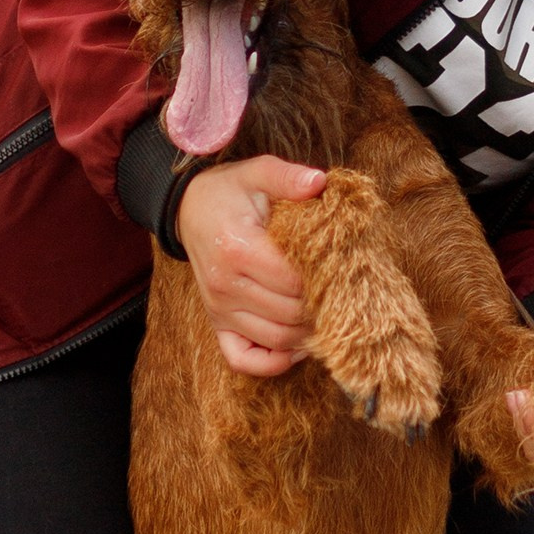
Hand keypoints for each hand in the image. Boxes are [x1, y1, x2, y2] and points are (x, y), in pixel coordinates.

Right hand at [174, 155, 324, 376]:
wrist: (188, 210)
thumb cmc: (229, 192)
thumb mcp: (257, 172)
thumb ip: (288, 176)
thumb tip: (321, 182)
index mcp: (237, 249)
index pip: (293, 280)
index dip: (325, 278)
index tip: (343, 266)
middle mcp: (224, 285)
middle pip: (289, 314)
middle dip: (323, 307)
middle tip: (345, 293)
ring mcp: (218, 309)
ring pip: (276, 339)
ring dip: (307, 334)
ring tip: (328, 315)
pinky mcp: (216, 323)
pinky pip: (243, 359)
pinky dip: (273, 362)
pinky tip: (295, 345)